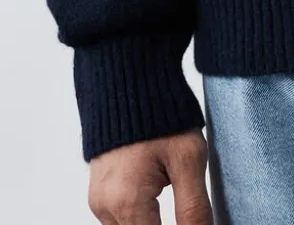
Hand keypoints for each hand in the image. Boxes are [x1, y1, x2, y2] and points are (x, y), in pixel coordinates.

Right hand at [87, 127, 212, 224]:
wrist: (130, 81)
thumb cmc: (162, 115)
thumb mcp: (189, 159)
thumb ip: (194, 210)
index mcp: (127, 201)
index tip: (195, 222)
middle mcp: (105, 206)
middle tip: (189, 214)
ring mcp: (98, 200)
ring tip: (175, 203)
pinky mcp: (98, 193)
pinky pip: (119, 220)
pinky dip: (141, 219)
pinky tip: (160, 202)